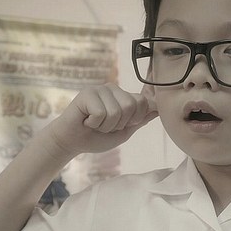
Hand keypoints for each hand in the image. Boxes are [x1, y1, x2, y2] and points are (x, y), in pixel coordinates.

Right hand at [42, 83, 157, 154]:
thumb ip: (140, 120)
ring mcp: (100, 89)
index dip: (134, 120)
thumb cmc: (97, 137)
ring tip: (94, 123)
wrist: (72, 142)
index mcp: (124, 96)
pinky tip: (86, 121)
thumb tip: (158, 110)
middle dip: (118, 124)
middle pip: (131, 106)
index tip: (119, 125)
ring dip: (105, 126)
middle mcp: (113, 88)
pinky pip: (101, 113)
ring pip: (116, 111)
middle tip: (104, 125)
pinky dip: (94, 124)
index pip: (143, 102)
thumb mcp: (124, 131)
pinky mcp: (87, 93)